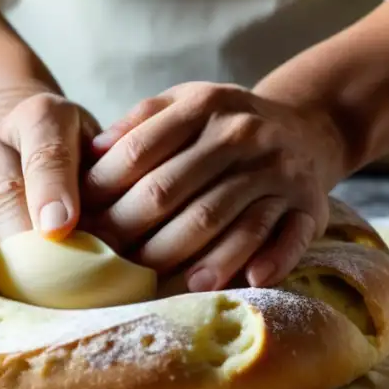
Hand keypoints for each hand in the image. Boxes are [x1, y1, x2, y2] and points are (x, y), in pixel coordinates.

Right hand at [0, 91, 98, 288]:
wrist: (20, 134)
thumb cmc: (75, 160)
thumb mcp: (100, 155)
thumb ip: (109, 181)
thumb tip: (128, 229)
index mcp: (45, 119)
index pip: (47, 149)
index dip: (53, 187)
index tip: (61, 226)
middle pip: (3, 184)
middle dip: (15, 232)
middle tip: (28, 273)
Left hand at [83, 82, 347, 290]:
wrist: (308, 128)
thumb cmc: (225, 126)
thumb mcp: (185, 103)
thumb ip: (139, 123)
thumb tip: (90, 155)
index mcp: (204, 106)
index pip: (139, 152)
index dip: (102, 189)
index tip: (79, 220)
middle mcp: (242, 134)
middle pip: (171, 189)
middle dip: (129, 228)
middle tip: (104, 259)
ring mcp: (279, 171)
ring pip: (221, 217)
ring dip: (182, 253)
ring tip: (155, 284)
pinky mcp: (309, 206)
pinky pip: (286, 237)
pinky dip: (266, 261)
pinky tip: (242, 282)